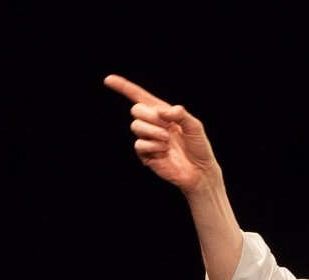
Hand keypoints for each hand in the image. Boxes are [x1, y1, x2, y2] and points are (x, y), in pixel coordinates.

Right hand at [104, 74, 220, 194]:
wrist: (200, 171)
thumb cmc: (199, 147)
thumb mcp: (195, 126)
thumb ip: (180, 114)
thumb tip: (161, 111)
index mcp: (163, 113)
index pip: (140, 97)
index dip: (124, 87)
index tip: (108, 79)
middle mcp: (153, 124)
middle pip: (136, 110)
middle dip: (150, 116)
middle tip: (167, 126)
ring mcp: (148, 139)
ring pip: (136, 126)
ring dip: (154, 131)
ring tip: (168, 141)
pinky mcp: (145, 154)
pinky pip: (139, 144)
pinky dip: (153, 146)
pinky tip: (164, 151)